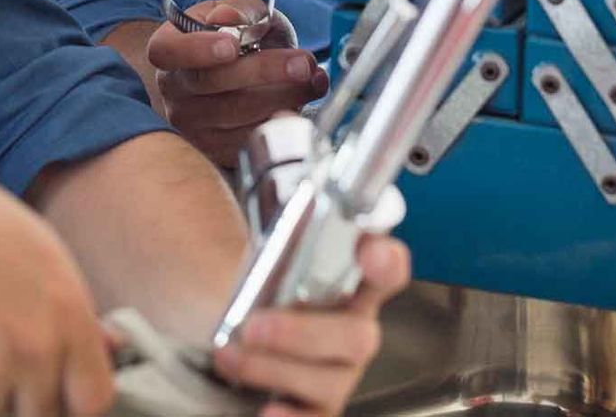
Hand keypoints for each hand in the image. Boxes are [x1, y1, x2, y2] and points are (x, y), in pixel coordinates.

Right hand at [147, 0, 328, 166]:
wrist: (237, 71)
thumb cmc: (234, 37)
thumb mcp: (238, 12)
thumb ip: (238, 9)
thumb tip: (227, 17)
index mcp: (169, 48)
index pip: (168, 51)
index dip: (197, 49)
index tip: (232, 45)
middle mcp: (175, 90)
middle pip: (211, 84)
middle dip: (263, 72)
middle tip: (301, 63)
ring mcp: (193, 123)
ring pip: (237, 115)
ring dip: (283, 97)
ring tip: (312, 78)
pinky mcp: (218, 148)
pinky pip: (251, 139)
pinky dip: (282, 120)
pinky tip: (303, 102)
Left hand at [212, 234, 409, 416]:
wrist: (237, 331)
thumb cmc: (262, 294)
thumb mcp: (269, 264)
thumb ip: (280, 248)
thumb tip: (272, 218)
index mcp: (352, 287)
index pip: (386, 271)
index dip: (386, 262)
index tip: (371, 251)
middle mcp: (354, 332)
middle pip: (356, 337)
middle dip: (301, 333)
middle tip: (253, 324)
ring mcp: (340, 374)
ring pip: (327, 380)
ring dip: (272, 368)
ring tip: (228, 355)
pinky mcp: (320, 408)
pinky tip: (268, 411)